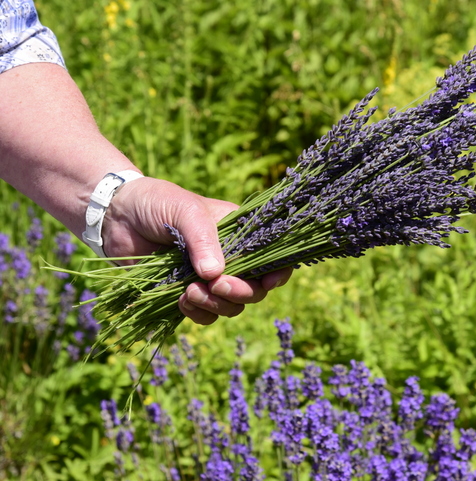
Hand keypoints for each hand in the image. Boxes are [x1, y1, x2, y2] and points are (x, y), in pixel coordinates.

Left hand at [102, 177, 292, 324]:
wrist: (116, 215)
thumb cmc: (156, 202)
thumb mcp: (185, 211)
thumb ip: (203, 240)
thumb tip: (216, 275)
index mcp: (240, 233)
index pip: (272, 257)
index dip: (277, 272)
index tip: (268, 282)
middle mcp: (230, 258)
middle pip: (255, 289)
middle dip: (240, 292)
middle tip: (217, 285)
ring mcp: (209, 278)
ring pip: (231, 306)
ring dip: (216, 305)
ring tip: (189, 292)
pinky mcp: (187, 293)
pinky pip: (205, 315)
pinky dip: (198, 313)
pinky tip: (181, 300)